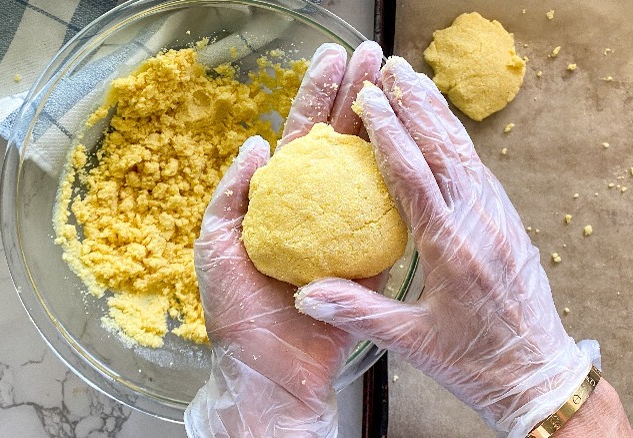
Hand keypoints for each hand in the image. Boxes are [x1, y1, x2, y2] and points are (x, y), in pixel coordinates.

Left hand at [185, 41, 382, 436]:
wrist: (272, 368)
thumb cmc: (237, 311)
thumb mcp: (216, 243)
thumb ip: (234, 193)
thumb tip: (256, 144)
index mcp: (281, 199)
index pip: (302, 134)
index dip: (315, 94)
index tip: (331, 57)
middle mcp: (317, 207)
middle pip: (341, 139)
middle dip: (357, 93)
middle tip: (373, 54)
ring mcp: (348, 228)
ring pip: (371, 165)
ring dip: (385, 124)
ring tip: (399, 82)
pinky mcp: (374, 255)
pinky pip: (393, 213)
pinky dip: (404, 179)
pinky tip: (416, 144)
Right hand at [295, 57, 599, 435]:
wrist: (538, 376)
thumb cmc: (476, 364)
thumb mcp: (414, 344)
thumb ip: (359, 313)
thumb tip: (306, 295)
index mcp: (450, 247)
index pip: (412, 175)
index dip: (387, 133)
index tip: (367, 99)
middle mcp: (478, 223)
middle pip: (442, 149)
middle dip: (414, 104)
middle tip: (390, 68)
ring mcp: (498, 220)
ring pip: (465, 153)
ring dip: (438, 114)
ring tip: (416, 81)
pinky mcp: (508, 224)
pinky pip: (479, 170)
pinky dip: (457, 141)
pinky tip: (446, 129)